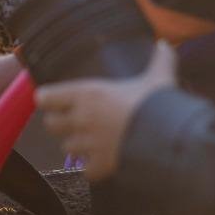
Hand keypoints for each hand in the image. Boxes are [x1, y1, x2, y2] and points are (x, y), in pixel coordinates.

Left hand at [33, 42, 178, 179]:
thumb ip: (159, 60)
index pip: (45, 97)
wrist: (168, 136)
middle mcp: (82, 118)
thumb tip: (165, 44)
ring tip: (89, 142)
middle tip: (73, 122)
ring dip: (76, 146)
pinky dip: (90, 168)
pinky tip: (100, 163)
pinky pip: (84, 170)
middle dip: (60, 124)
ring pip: (67, 147)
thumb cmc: (158, 103)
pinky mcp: (100, 164)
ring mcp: (89, 143)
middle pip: (51, 124)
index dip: (49, 99)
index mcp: (88, 94)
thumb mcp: (158, 78)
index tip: (54, 100)